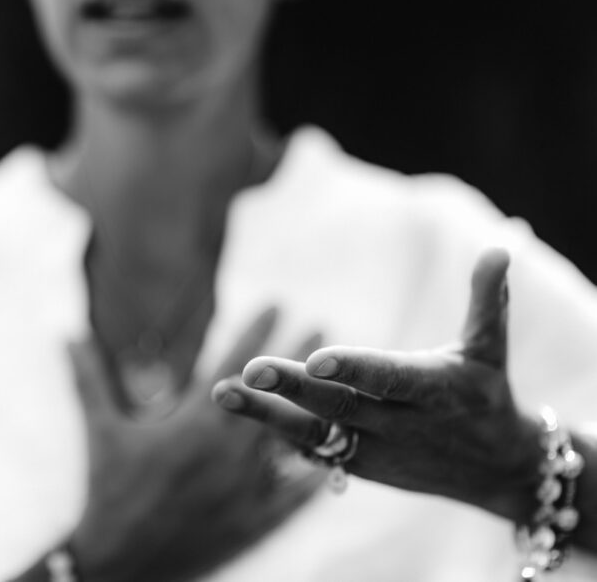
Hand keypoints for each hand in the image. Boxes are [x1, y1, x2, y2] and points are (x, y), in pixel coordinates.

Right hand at [69, 309, 321, 581]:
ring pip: (292, 440)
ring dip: (314, 407)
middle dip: (298, 359)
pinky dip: (317, 475)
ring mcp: (244, 488)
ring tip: (338, 386)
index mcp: (191, 423)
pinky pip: (295, 496)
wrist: (119, 563)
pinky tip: (339, 458)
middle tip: (322, 329)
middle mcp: (225, 451)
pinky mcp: (254, 521)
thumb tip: (67, 331)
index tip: (277, 301)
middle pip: (274, 396)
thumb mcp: (100, 431)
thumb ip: (88, 378)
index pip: (232, 364)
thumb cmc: (108, 490)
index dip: (256, 330)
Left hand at [214, 248, 543, 522]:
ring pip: (316, 435)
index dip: (356, 368)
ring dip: (266, 416)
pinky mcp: (359, 466)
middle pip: (341, 407)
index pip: (389, 378)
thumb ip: (487, 300)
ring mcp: (376, 451)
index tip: (317, 358)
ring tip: (221, 393)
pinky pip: (314, 451)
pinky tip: (237, 412)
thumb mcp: (489, 349)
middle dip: (294, 390)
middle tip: (251, 370)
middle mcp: (401, 425)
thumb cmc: (487, 395)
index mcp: (434, 390)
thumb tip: (498, 249)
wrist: (496, 471)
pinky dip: (278, 435)